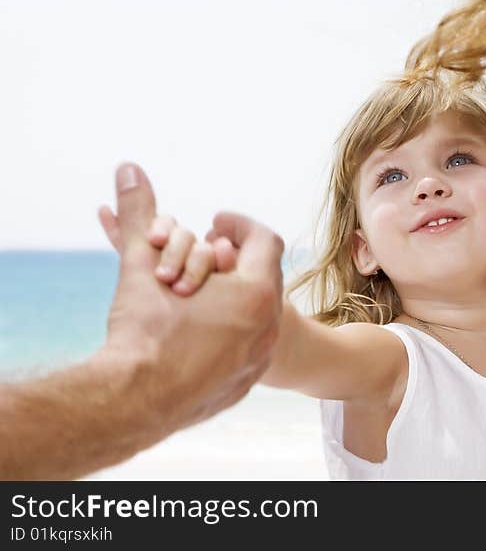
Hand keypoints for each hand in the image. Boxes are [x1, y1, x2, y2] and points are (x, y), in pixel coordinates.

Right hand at [96, 163, 283, 436]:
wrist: (131, 403)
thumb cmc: (142, 331)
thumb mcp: (142, 264)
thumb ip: (140, 214)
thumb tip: (129, 168)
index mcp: (258, 292)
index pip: (265, 240)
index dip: (239, 225)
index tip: (217, 222)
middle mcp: (269, 326)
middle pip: (263, 276)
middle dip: (233, 261)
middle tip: (206, 255)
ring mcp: (259, 359)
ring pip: (257, 314)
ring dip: (232, 297)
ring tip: (200, 291)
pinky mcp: (243, 386)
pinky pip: (246, 349)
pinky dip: (227, 332)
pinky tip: (198, 328)